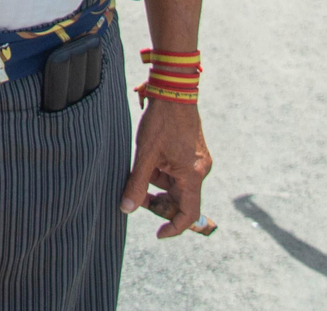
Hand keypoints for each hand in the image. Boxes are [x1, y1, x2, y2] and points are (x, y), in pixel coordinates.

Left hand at [121, 99, 211, 238]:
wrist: (174, 92)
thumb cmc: (160, 122)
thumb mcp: (145, 155)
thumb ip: (137, 184)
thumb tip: (126, 209)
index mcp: (192, 176)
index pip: (189, 214)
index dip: (174, 228)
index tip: (158, 233)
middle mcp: (200, 172)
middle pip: (180, 200)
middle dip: (158, 200)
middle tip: (136, 193)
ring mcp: (198, 162)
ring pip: (176, 185)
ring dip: (157, 183)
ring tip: (140, 166)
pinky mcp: (193, 153)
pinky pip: (178, 172)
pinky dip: (162, 172)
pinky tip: (149, 158)